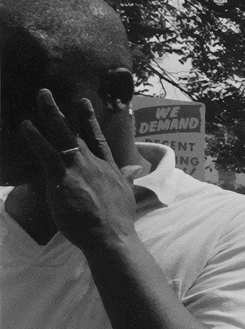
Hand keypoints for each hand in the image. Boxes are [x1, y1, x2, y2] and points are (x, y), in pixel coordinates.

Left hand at [17, 91, 138, 252]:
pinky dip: (35, 137)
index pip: (98, 139)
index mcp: (109, 168)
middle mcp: (94, 162)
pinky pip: (46, 152)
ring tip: (41, 97)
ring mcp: (78, 167)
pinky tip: (25, 125)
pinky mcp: (63, 176)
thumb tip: (135, 169)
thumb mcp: (128, 195)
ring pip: (62, 135)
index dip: (90, 120)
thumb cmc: (118, 220)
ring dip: (50, 114)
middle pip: (78, 131)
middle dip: (64, 110)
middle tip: (48, 93)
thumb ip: (127, 178)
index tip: (84, 103)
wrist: (111, 235)